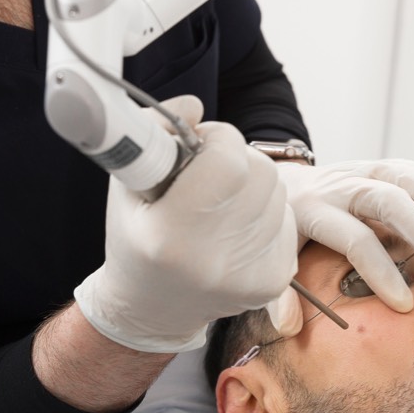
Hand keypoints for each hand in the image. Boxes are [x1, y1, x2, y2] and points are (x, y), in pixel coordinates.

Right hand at [74, 96, 297, 351]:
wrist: (155, 307)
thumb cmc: (136, 239)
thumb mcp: (127, 182)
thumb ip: (156, 132)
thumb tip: (195, 105)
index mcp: (172, 237)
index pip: (227, 160)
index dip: (218, 139)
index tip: (202, 145)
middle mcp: (215, 262)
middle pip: (261, 173)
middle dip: (238, 159)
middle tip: (212, 174)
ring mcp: (249, 276)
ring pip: (278, 194)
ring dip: (252, 188)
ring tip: (219, 207)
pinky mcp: (272, 282)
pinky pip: (286, 220)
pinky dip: (264, 214)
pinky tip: (236, 231)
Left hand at [271, 159, 413, 333]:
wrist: (285, 184)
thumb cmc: (285, 228)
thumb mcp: (274, 257)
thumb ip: (278, 291)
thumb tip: (290, 327)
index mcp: (313, 212)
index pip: (354, 240)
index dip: (380, 272)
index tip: (404, 304)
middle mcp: (338, 187)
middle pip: (383, 199)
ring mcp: (357, 171)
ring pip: (400, 175)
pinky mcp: (372, 166)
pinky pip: (407, 166)